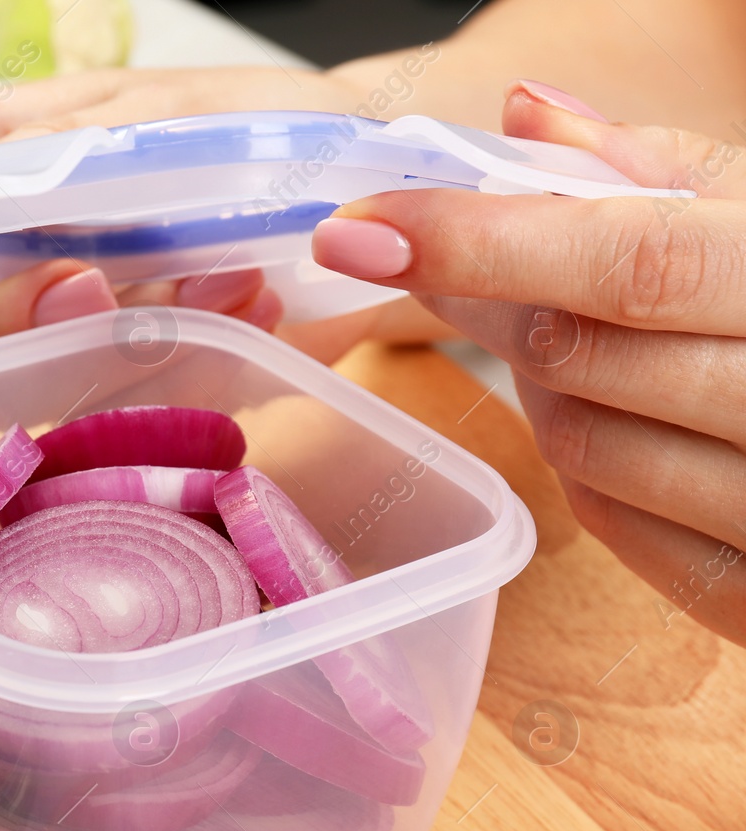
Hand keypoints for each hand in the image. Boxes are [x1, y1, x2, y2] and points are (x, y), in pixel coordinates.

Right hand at [0, 67, 447, 370]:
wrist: (354, 179)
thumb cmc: (251, 128)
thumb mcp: (166, 120)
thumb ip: (86, 180)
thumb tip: (57, 273)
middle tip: (96, 294)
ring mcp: (37, 318)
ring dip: (93, 351)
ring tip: (223, 286)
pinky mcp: (96, 377)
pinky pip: (76, 408)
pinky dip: (153, 374)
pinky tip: (233, 316)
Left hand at [312, 80, 745, 642]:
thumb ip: (664, 170)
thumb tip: (526, 113)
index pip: (629, 260)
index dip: (479, 241)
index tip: (361, 226)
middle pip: (582, 355)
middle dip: (492, 303)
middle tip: (451, 264)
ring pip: (579, 444)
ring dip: (545, 385)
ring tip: (579, 338)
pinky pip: (612, 521)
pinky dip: (585, 463)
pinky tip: (618, 415)